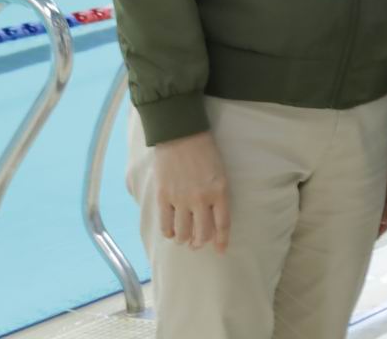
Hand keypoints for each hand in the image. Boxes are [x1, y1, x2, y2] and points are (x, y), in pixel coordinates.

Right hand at [153, 130, 230, 251]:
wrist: (181, 135)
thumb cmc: (204, 151)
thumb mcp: (220, 172)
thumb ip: (217, 195)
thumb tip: (212, 216)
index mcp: (220, 191)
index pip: (223, 224)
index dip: (222, 240)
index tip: (221, 250)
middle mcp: (201, 198)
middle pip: (202, 234)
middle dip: (200, 243)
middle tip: (197, 244)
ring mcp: (181, 199)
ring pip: (182, 234)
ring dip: (183, 240)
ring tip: (183, 238)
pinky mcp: (164, 197)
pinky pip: (165, 225)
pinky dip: (168, 233)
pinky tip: (170, 232)